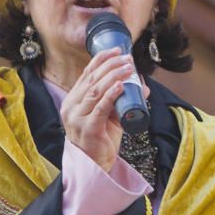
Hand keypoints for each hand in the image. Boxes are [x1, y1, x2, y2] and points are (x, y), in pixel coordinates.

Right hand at [60, 48, 134, 170]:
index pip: (86, 74)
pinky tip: (120, 85)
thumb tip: (142, 86)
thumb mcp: (111, 115)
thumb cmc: (102, 138)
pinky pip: (100, 108)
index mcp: (74, 100)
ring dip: (113, 76)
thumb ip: (122, 100)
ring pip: (95, 91)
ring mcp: (77, 118)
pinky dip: (111, 95)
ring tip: (127, 68)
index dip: (101, 60)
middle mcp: (72, 107)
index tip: (116, 50)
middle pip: (91, 79)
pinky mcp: (88, 129)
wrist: (96, 164)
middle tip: (126, 58)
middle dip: (110, 65)